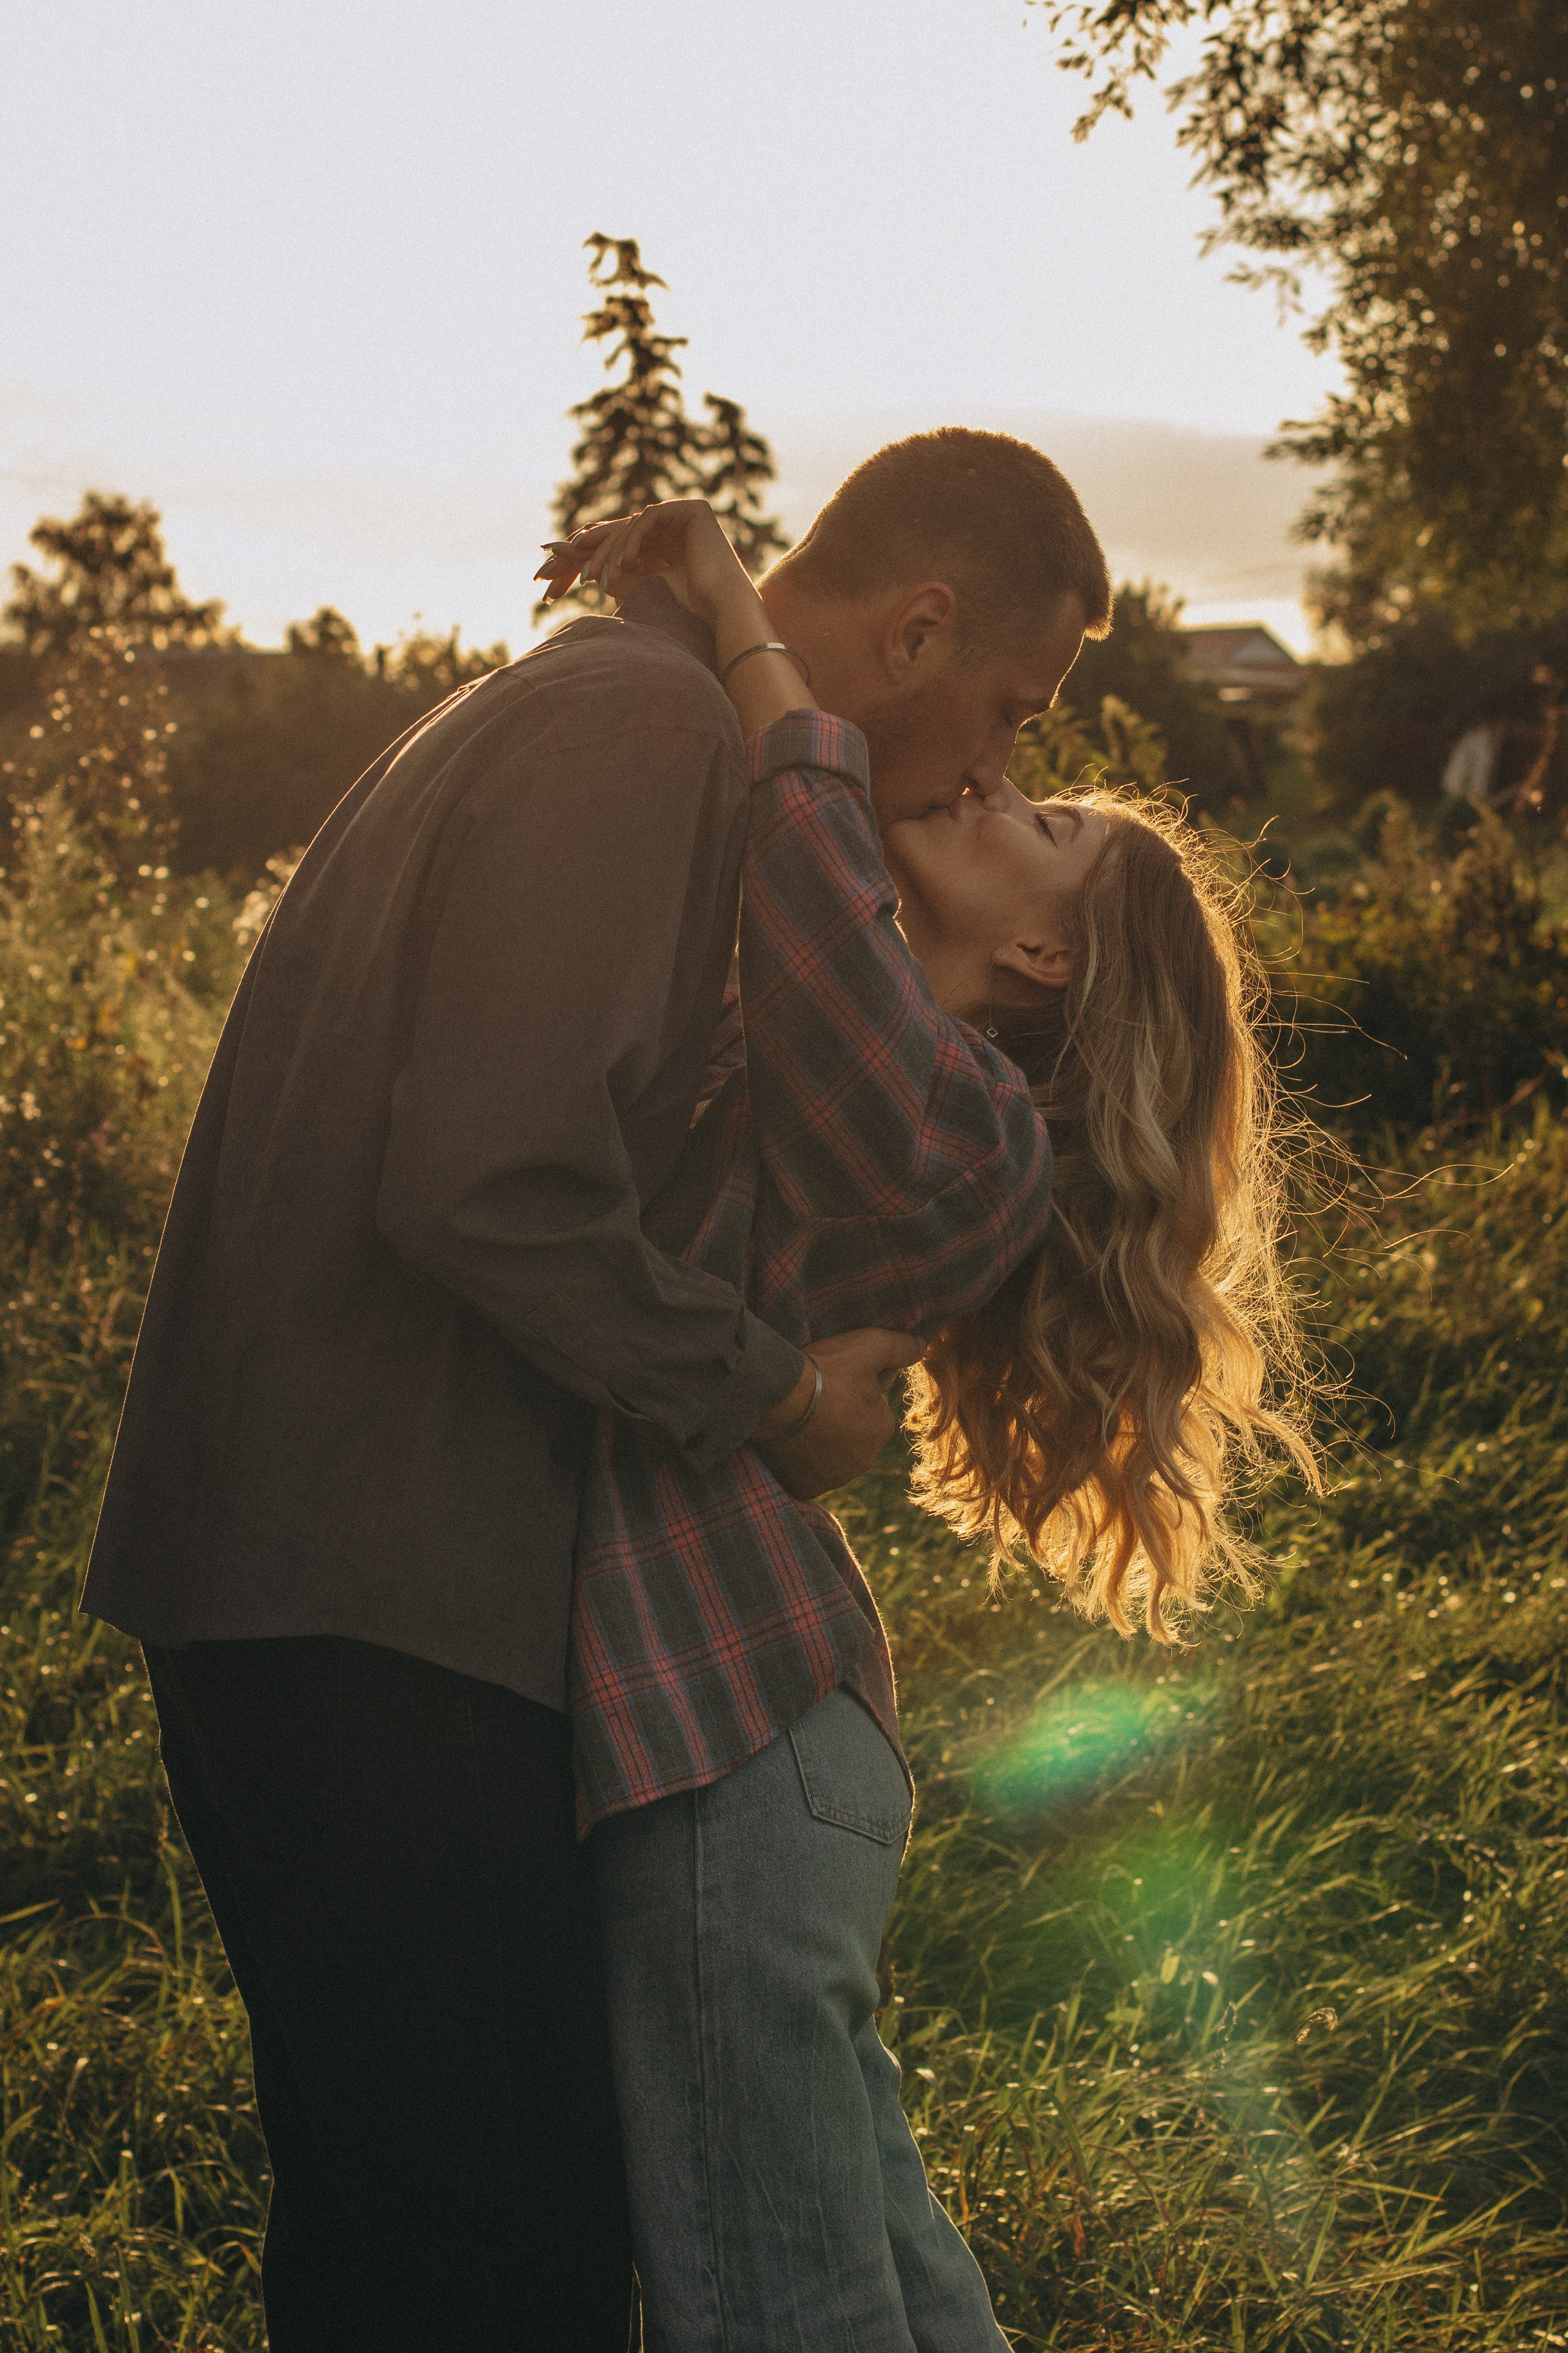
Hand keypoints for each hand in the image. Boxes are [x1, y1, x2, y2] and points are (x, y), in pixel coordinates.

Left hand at [535, 499, 764, 640]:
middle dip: (598, 549)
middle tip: (577, 568)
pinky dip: (635, 538)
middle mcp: (678, 525)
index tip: (574, 568)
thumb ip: (621, 573)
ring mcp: (686, 514)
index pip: (628, 540)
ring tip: (601, 575)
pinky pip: (651, 517)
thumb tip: (591, 571)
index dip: (600, 551)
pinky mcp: (694, 509)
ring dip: (614, 549)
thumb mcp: (645, 587)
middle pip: (627, 529)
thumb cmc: (689, 608)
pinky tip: (626, 562)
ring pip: (636, 524)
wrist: (722, 610)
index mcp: (670, 543)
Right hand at [751, 1328, 924, 1501]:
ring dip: (822, 1444)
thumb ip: (900, 1347)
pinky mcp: (807, 1487)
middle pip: (854, 1438)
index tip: (832, 1384)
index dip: (854, 1396)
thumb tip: (923, 1346)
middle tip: (814, 1402)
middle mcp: (864, 1460)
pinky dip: (801, 1464)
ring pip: (832, 1458)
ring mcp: (834, 1477)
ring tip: (798, 1420)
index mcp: (882, 1428)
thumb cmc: (825, 1370)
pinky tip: (790, 1442)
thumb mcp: (868, 1346)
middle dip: (840, 1424)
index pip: (874, 1412)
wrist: (775, 1397)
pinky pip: (808, 1476)